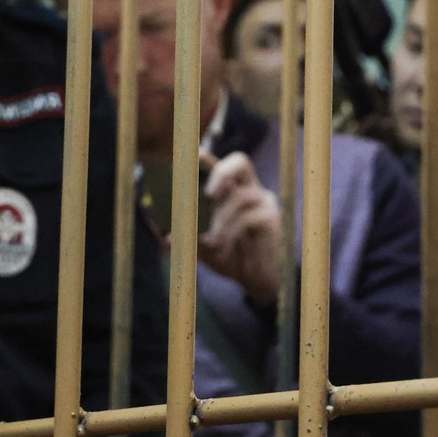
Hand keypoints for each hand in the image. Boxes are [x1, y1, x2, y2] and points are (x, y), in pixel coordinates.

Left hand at [197, 152, 284, 302]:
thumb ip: (188, 239)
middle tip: (207, 193)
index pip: (221, 166)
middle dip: (220, 172)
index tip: (194, 155)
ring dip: (221, 219)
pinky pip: (248, 217)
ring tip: (213, 239)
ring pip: (240, 197)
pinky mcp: (272, 217)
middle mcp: (250, 190)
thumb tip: (164, 236)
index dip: (207, 159)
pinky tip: (225, 245)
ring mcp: (264, 202)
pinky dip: (232, 232)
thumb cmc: (233, 258)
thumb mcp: (206, 248)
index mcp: (233, 192)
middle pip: (240, 162)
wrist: (258, 281)